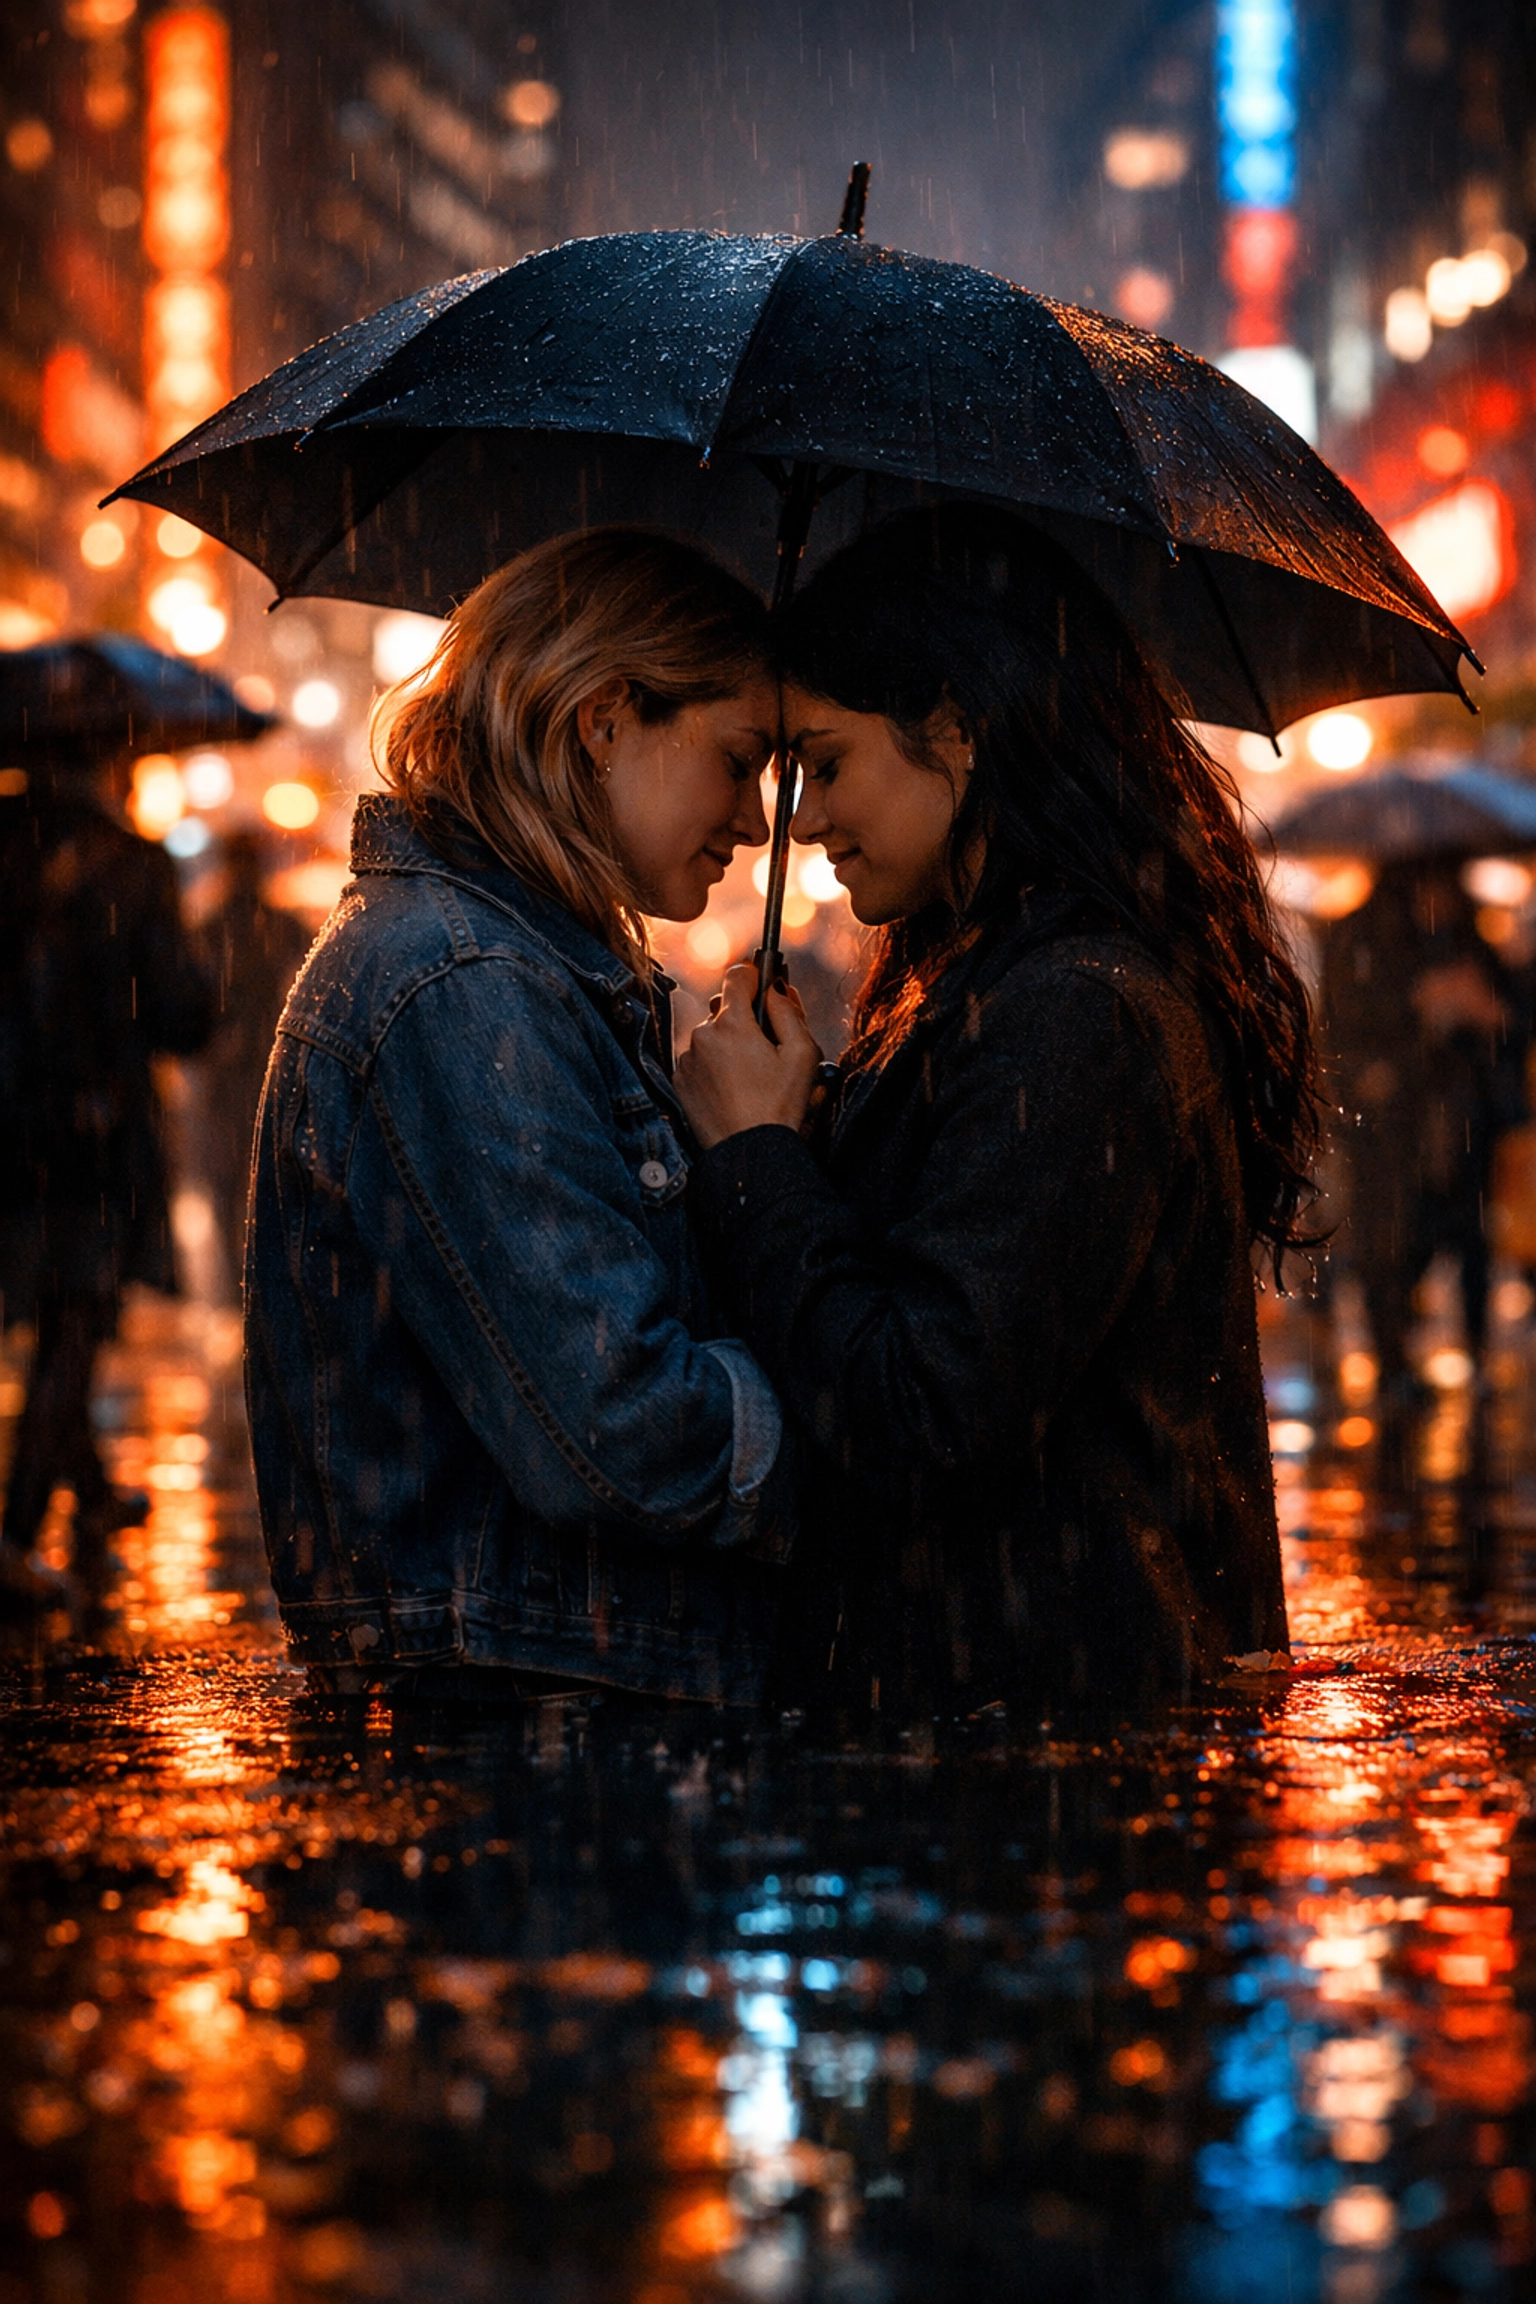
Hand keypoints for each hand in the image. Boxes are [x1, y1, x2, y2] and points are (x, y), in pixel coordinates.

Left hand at [675, 964, 822, 1148]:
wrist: (749, 1152)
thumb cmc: (780, 1106)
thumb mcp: (802, 1054)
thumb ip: (789, 1012)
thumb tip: (775, 990)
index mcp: (732, 1023)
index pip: (737, 977)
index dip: (755, 977)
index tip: (764, 985)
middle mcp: (702, 1034)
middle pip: (725, 1010)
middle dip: (746, 1020)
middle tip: (766, 1046)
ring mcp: (687, 1059)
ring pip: (711, 1037)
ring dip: (728, 1045)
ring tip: (749, 1077)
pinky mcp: (679, 1081)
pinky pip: (698, 1060)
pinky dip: (713, 1066)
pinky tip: (732, 1089)